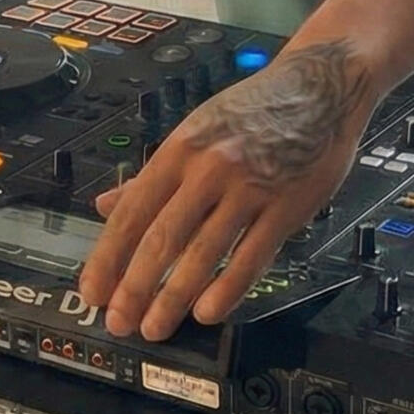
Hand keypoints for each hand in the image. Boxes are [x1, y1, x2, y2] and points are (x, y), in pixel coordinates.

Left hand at [78, 39, 375, 341]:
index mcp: (182, 149)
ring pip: (204, 253)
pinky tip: (207, 312)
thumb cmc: (255, 108)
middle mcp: (210, 169)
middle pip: (163, 238)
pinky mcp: (286, 206)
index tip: (92, 292)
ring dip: (174, 297)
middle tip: (118, 323)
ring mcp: (250, 188)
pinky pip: (252, 256)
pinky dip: (227, 289)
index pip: (134, 211)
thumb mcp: (196, 130)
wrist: (321, 85)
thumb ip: (153, 173)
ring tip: (155, 328)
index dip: (109, 256)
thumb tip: (106, 205)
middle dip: (135, 287)